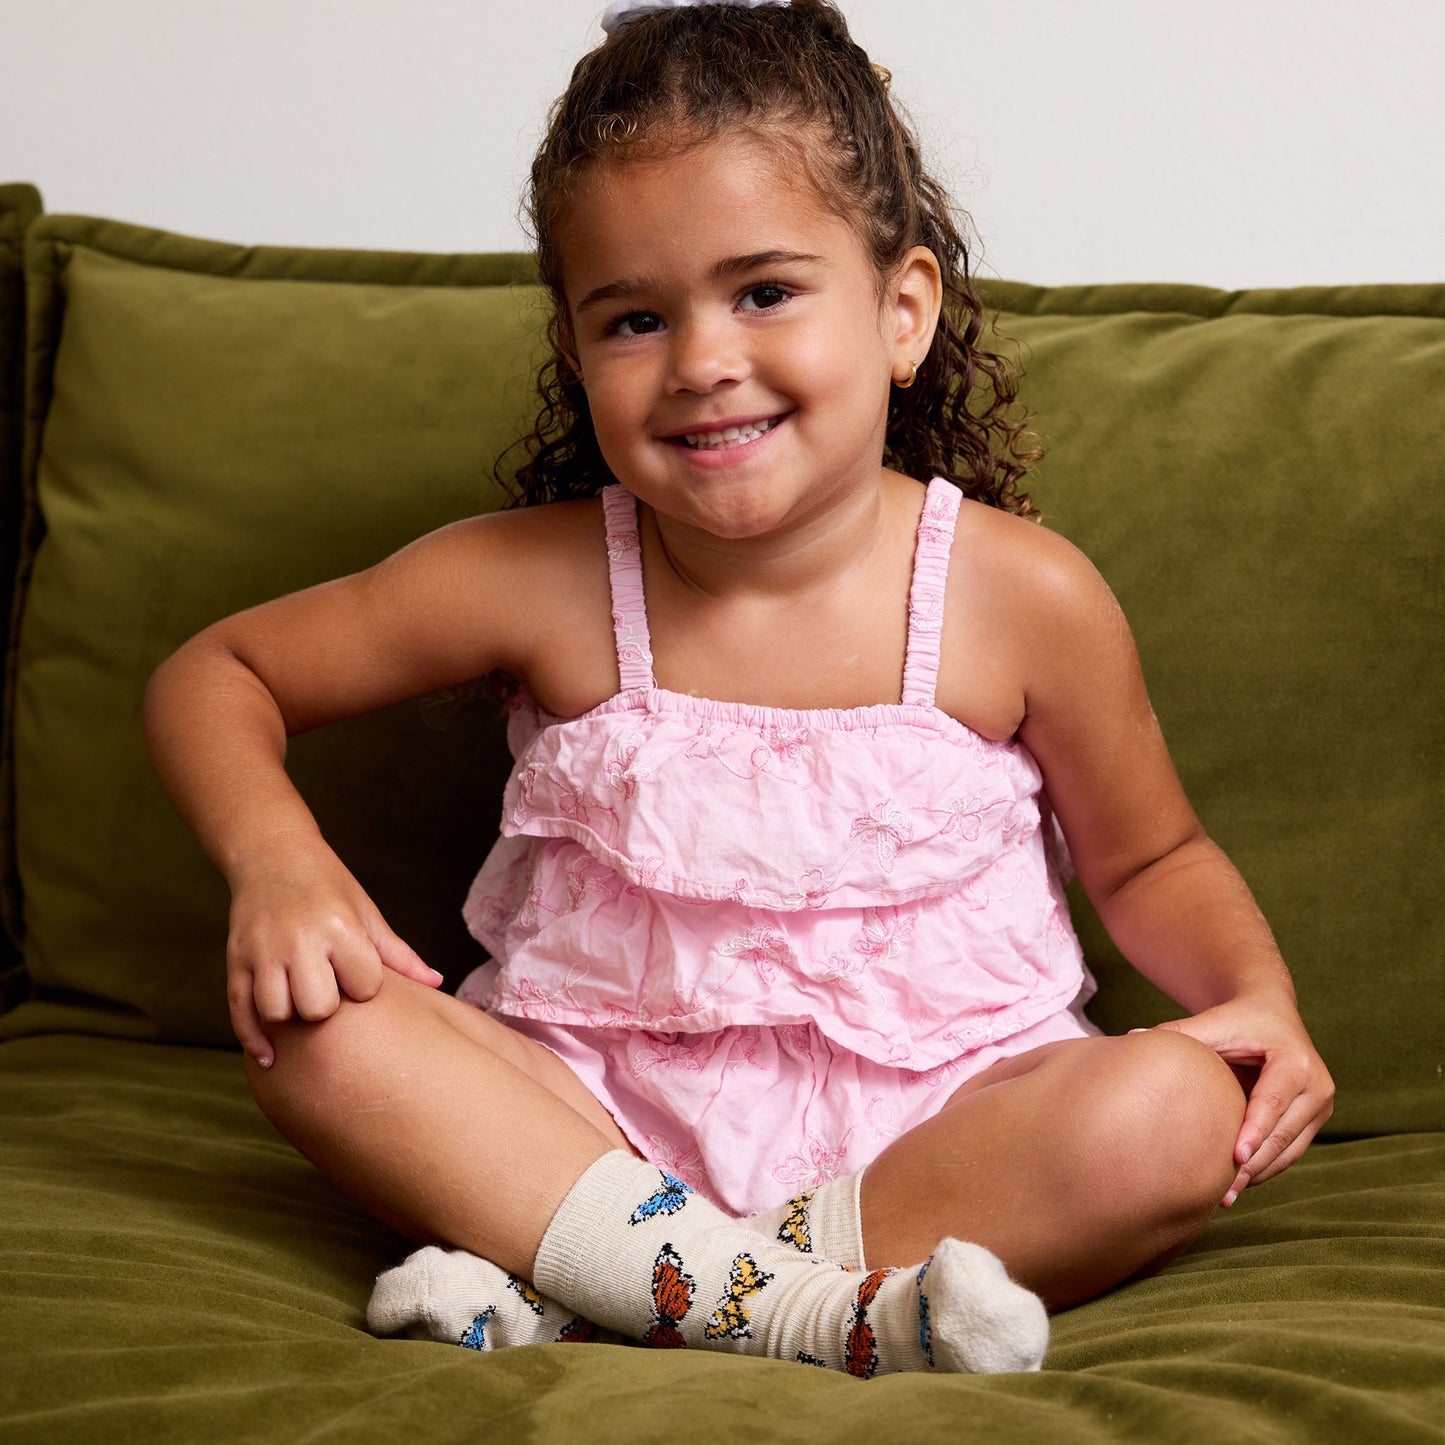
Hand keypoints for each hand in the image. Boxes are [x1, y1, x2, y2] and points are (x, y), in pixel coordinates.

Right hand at [225, 841, 441, 1067]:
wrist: (273, 855)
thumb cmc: (328, 887)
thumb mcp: (366, 914)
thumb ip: (397, 954)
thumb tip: (437, 982)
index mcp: (339, 928)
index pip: (363, 987)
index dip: (364, 987)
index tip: (357, 972)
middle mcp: (298, 941)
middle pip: (318, 1008)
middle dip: (327, 1006)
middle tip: (328, 987)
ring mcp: (263, 952)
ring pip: (277, 1013)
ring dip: (292, 1016)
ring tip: (300, 997)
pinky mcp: (236, 961)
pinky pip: (241, 1013)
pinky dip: (255, 1039)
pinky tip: (271, 1057)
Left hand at [1148, 995, 1333, 1205]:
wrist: (1272, 1014)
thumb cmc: (1239, 1019)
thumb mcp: (1215, 1021)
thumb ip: (1181, 1032)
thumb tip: (1131, 1036)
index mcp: (1296, 1062)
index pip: (1274, 1102)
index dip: (1255, 1130)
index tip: (1235, 1156)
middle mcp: (1317, 1087)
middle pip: (1283, 1134)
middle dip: (1253, 1163)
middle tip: (1223, 1190)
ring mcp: (1318, 1108)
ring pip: (1289, 1150)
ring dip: (1258, 1174)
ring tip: (1226, 1196)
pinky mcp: (1312, 1122)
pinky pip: (1288, 1152)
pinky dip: (1264, 1168)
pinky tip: (1237, 1184)